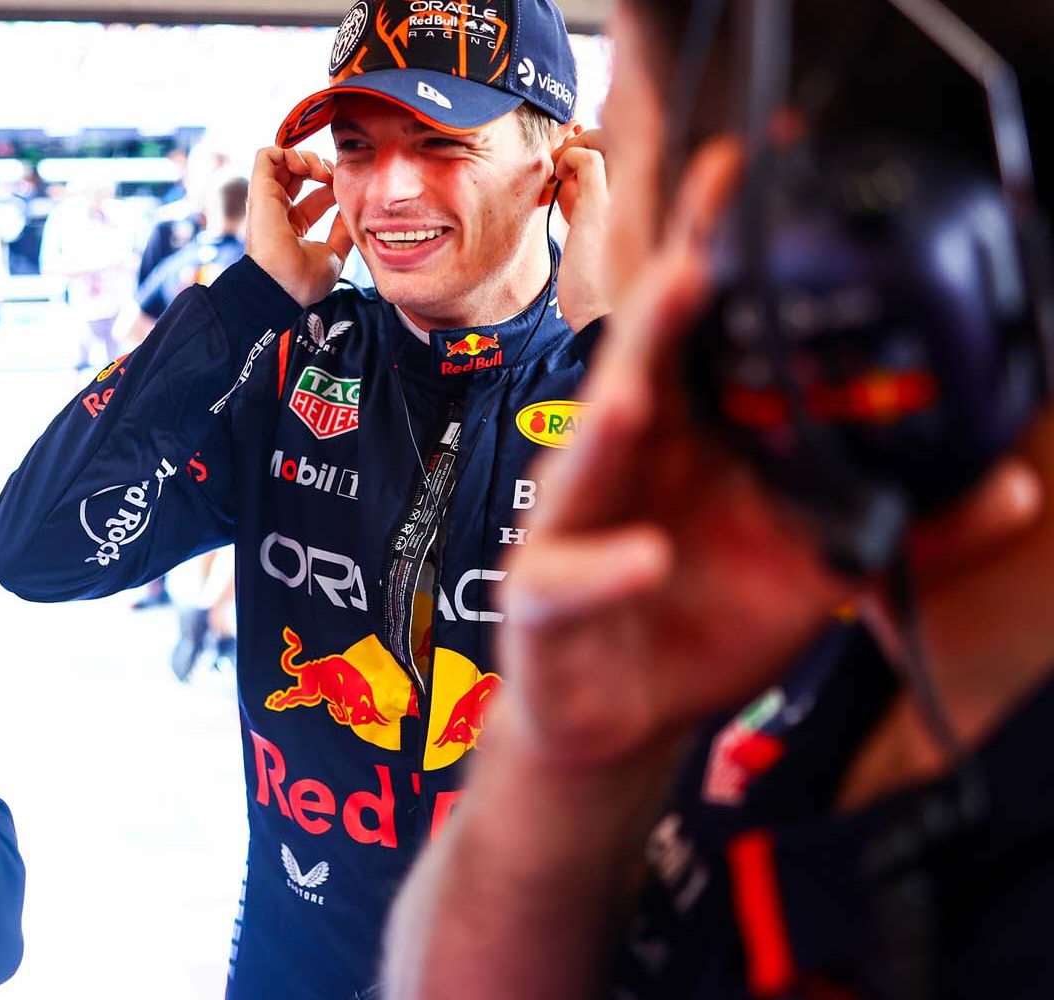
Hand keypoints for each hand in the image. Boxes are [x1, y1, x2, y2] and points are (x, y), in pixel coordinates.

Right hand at [246, 146, 355, 307]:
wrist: (282, 286)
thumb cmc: (303, 280)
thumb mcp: (334, 254)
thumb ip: (342, 231)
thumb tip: (352, 211)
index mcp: (294, 226)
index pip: (316, 195)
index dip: (333, 186)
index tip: (346, 190)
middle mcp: (279, 210)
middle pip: (300, 174)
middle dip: (321, 166)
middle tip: (334, 176)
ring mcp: (269, 199)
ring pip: (284, 159)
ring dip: (308, 157)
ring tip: (322, 171)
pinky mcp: (260, 190)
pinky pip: (267, 156)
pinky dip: (288, 151)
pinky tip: (305, 166)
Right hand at [494, 140, 857, 769]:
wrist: (623, 719)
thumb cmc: (700, 622)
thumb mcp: (817, 568)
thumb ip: (910, 527)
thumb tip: (1013, 484)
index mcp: (687, 434)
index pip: (700, 328)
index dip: (717, 249)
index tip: (746, 172)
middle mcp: (625, 459)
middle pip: (636, 365)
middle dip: (661, 311)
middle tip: (699, 259)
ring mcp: (576, 520)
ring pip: (586, 458)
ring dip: (606, 423)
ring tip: (636, 395)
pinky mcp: (545, 594)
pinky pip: (572, 574)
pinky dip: (608, 567)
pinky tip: (646, 557)